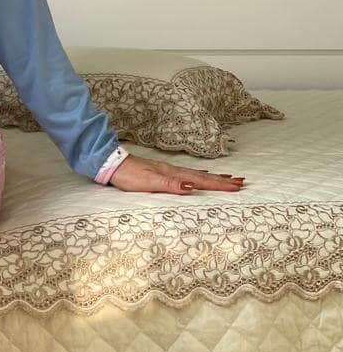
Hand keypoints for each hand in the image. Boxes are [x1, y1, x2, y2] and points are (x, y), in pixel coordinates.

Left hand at [107, 153, 245, 193]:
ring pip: (196, 174)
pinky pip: (187, 174)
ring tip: (228, 178)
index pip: (200, 181)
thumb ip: (170, 185)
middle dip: (222, 180)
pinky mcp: (162, 173)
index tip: (237, 186)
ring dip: (213, 178)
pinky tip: (199, 177)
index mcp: (173, 174)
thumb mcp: (148, 183)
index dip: (219, 185)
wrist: (112, 165)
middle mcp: (173, 171)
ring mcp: (168, 171)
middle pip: (203, 176)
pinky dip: (198, 176)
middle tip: (241, 182)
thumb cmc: (129, 176)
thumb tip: (192, 186)